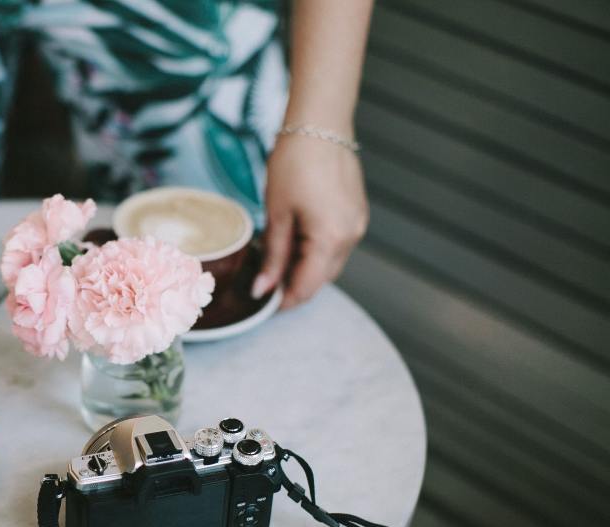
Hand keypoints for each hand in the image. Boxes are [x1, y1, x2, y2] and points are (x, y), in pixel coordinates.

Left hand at [251, 134, 368, 307]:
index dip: (285, 301)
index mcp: (330, 239)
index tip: (264, 306)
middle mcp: (351, 236)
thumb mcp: (276, 214)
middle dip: (295, 286)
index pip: (308, 286)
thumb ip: (273, 257)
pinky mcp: (357, 213)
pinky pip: (337, 243)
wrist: (319, 125)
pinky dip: (317, 250)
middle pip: (322, 278)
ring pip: (330, 262)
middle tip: (265, 284)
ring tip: (276, 261)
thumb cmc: (294, 163)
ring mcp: (357, 224)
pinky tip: (295, 241)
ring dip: (306, 268)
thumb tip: (263, 289)